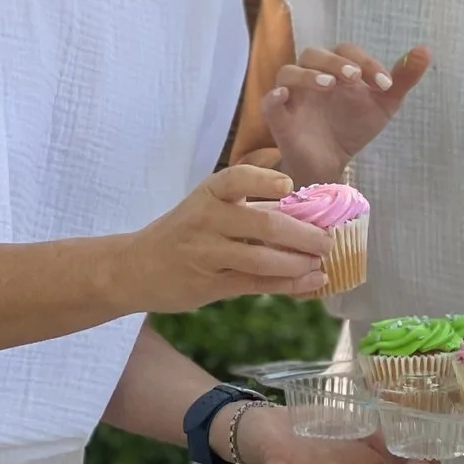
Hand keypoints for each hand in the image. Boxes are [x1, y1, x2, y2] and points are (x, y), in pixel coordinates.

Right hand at [128, 165, 330, 310]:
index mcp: (210, 193)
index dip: (265, 181)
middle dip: (302, 234)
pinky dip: (288, 285)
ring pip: (261, 258)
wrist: (136, 266)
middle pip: (263, 223)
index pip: (238, 178)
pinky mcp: (210, 283)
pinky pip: (256, 283)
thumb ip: (249, 206)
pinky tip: (310, 283)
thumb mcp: (207, 206)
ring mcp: (208, 253)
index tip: (288, 187)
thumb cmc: (184, 232)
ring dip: (298, 263)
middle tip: (327, 240)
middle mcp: (207, 219)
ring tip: (320, 264)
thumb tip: (305, 209)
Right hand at [261, 43, 430, 183]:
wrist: (332, 162)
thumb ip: (402, 78)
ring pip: (289, 71)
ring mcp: (293, 94)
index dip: (367, 62)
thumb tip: (425, 51)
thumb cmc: (354, 126)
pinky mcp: (278, 116)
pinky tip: (284, 96)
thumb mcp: (383, 104)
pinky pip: (269, 100)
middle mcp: (312, 75)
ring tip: (329, 86)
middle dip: (335, 63)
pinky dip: (274, 96)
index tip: (385, 84)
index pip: (347, 52)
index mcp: (336, 68)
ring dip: (308, 75)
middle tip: (354, 77)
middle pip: (314, 54)